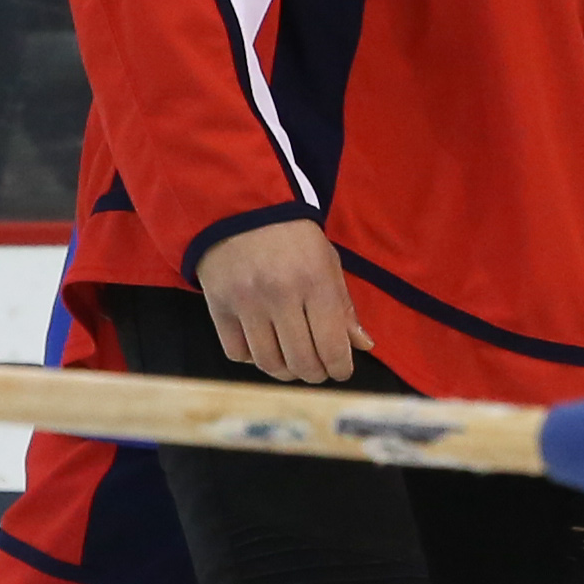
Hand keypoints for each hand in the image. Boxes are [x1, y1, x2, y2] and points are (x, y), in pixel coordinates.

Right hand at [198, 218, 361, 382]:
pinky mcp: (219, 306)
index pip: (332, 347)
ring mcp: (247, 302)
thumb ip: (344, 307)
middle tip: (318, 370)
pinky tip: (263, 345)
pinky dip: (252, 358)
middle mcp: (280, 295)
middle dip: (315, 374)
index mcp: (315, 282)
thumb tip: (364, 346)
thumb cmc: (293, 238)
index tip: (341, 370)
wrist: (241, 209)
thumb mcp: (327, 263)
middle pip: (301, 362)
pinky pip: (237, 352)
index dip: (340, 369)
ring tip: (292, 363)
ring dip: (285, 372)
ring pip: (268, 363)